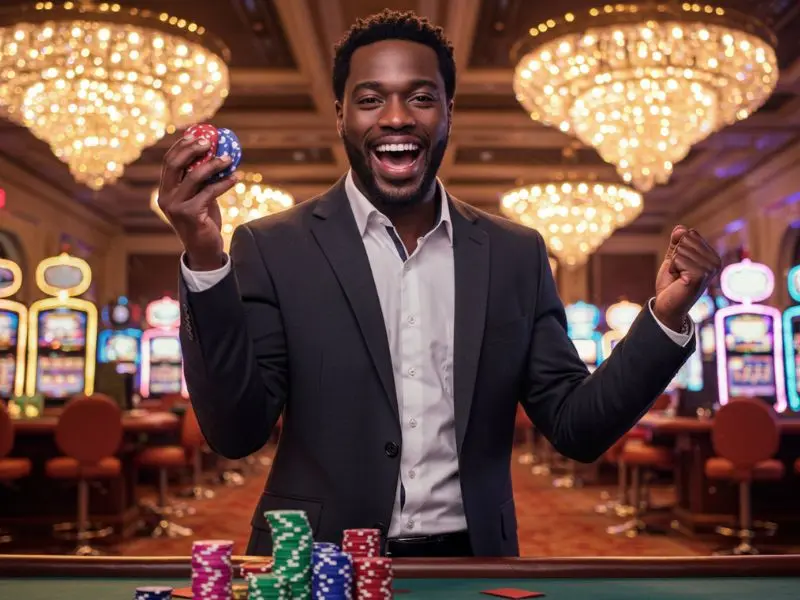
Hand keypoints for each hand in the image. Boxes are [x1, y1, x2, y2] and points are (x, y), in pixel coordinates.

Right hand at [157, 133, 236, 269]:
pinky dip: (224, 182)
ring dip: (213, 164)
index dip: (181, 145)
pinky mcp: (189, 214)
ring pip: (193, 176)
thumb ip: (201, 179)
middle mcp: (165, 196)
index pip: (169, 161)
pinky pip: (209, 192)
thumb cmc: (203, 220)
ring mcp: (175, 206)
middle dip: (192, 149)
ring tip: (229, 158)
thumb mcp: (199, 197)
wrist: (204, 249)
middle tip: (210, 142)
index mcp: (164, 190)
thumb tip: (216, 153)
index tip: (196, 133)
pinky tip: (235, 177)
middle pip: (175, 164)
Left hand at [653, 225, 721, 331]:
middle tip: (678, 272)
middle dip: (675, 255)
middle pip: (686, 240)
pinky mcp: (700, 276)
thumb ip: (677, 243)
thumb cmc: (672, 283)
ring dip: (674, 264)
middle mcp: (715, 262)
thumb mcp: (674, 259)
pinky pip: (678, 259)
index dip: (678, 248)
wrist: (667, 305)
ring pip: (681, 250)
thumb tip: (681, 228)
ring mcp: (709, 269)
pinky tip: (679, 281)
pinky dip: (673, 268)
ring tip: (679, 277)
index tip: (680, 265)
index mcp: (712, 257)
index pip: (690, 234)